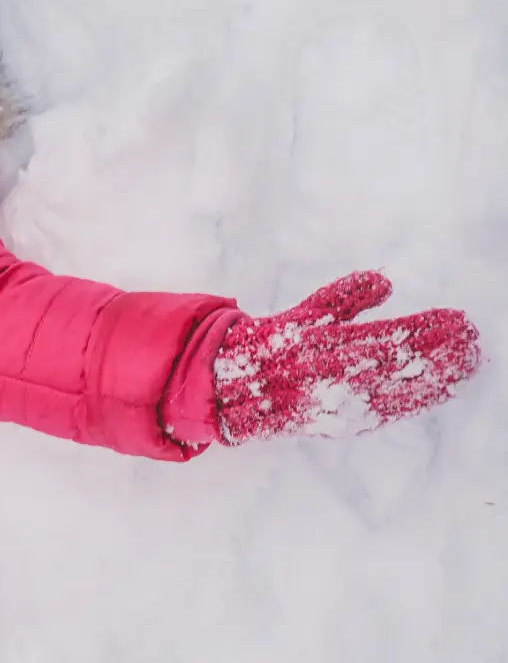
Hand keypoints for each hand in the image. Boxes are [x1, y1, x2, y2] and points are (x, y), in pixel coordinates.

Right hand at [215, 271, 480, 443]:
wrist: (233, 391)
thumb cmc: (268, 346)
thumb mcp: (301, 314)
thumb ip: (342, 298)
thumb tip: (383, 282)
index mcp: (324, 344)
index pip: (389, 336)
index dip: (429, 329)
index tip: (458, 319)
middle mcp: (333, 376)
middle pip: (403, 366)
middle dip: (443, 354)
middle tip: (473, 342)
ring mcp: (339, 403)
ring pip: (401, 391)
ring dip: (438, 378)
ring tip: (467, 365)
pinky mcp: (342, 423)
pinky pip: (387, 411)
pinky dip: (415, 400)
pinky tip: (438, 391)